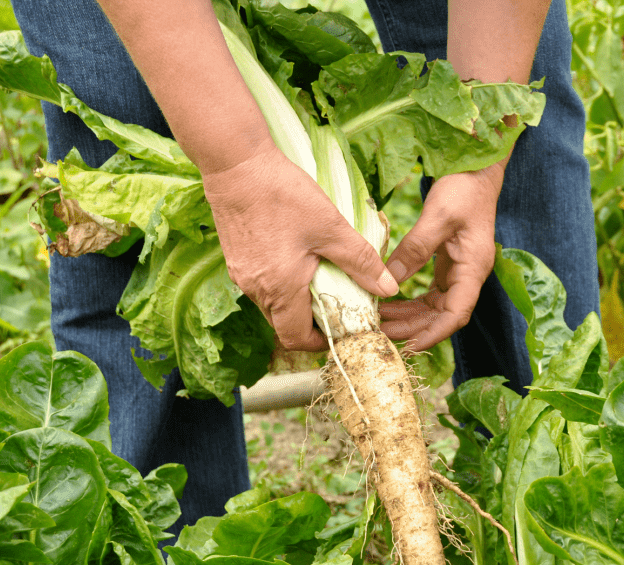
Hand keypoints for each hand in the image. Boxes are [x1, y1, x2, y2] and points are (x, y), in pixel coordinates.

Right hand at [202, 139, 398, 350]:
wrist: (235, 163)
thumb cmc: (283, 194)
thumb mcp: (331, 227)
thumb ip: (361, 262)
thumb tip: (388, 289)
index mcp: (280, 290)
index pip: (297, 339)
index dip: (322, 342)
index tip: (343, 327)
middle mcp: (255, 289)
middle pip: (285, 325)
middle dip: (313, 323)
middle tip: (339, 304)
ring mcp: (241, 275)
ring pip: (273, 306)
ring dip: (297, 303)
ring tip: (322, 280)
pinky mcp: (236, 260)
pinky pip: (262, 286)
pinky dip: (282, 285)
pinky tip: (299, 260)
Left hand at [379, 163, 504, 350]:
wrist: (476, 167)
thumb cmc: (464, 188)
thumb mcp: (437, 216)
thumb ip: (415, 249)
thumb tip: (390, 279)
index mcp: (473, 268)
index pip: (456, 314)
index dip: (434, 334)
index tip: (409, 346)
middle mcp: (469, 275)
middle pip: (442, 315)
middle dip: (413, 328)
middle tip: (379, 333)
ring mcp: (459, 270)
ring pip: (434, 306)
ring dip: (408, 316)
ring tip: (378, 320)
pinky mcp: (448, 262)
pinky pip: (429, 291)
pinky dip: (410, 300)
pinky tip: (388, 302)